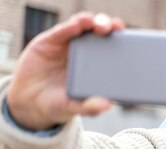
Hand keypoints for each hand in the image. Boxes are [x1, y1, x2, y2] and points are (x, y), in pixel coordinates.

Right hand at [6, 12, 124, 129]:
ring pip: (83, 27)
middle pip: (101, 33)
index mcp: (97, 66)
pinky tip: (77, 25)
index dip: (123, 42)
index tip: (133, 41)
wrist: (30, 102)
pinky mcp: (50, 41)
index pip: (113, 49)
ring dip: (92, 22)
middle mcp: (85, 52)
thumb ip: (89, 107)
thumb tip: (107, 105)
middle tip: (116, 29)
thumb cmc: (59, 103)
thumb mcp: (74, 108)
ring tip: (98, 25)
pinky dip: (70, 26)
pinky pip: (62, 31)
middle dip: (110, 27)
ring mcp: (68, 45)